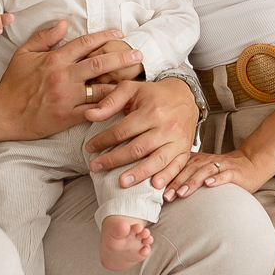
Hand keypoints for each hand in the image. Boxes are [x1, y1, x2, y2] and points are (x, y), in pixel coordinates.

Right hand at [0, 23, 139, 143]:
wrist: (3, 112)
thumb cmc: (13, 83)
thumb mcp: (23, 54)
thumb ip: (44, 37)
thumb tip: (64, 23)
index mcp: (54, 59)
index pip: (85, 43)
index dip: (105, 36)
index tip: (119, 34)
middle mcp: (63, 76)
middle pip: (100, 63)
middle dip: (122, 57)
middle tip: (139, 54)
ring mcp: (67, 96)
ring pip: (101, 88)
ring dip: (121, 83)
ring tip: (137, 79)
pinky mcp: (68, 116)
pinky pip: (94, 110)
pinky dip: (109, 107)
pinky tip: (122, 103)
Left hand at [85, 75, 204, 190]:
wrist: (185, 96)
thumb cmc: (154, 94)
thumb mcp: (131, 89)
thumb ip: (110, 101)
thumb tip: (89, 115)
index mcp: (151, 111)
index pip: (122, 131)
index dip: (103, 140)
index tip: (89, 148)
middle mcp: (166, 127)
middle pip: (137, 148)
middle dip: (114, 160)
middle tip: (95, 168)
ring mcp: (177, 140)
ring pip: (157, 160)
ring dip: (139, 174)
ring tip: (122, 182)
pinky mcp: (185, 149)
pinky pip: (177, 166)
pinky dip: (167, 177)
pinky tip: (155, 185)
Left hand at [163, 145, 270, 200]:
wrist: (250, 163)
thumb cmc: (223, 171)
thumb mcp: (202, 171)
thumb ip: (186, 176)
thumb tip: (164, 191)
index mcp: (197, 160)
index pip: (179, 167)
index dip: (167, 177)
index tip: (156, 189)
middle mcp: (207, 161)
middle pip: (189, 169)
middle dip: (176, 182)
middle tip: (166, 196)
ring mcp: (221, 165)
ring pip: (204, 171)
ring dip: (192, 182)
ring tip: (182, 193)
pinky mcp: (234, 171)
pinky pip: (225, 174)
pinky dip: (217, 179)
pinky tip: (209, 185)